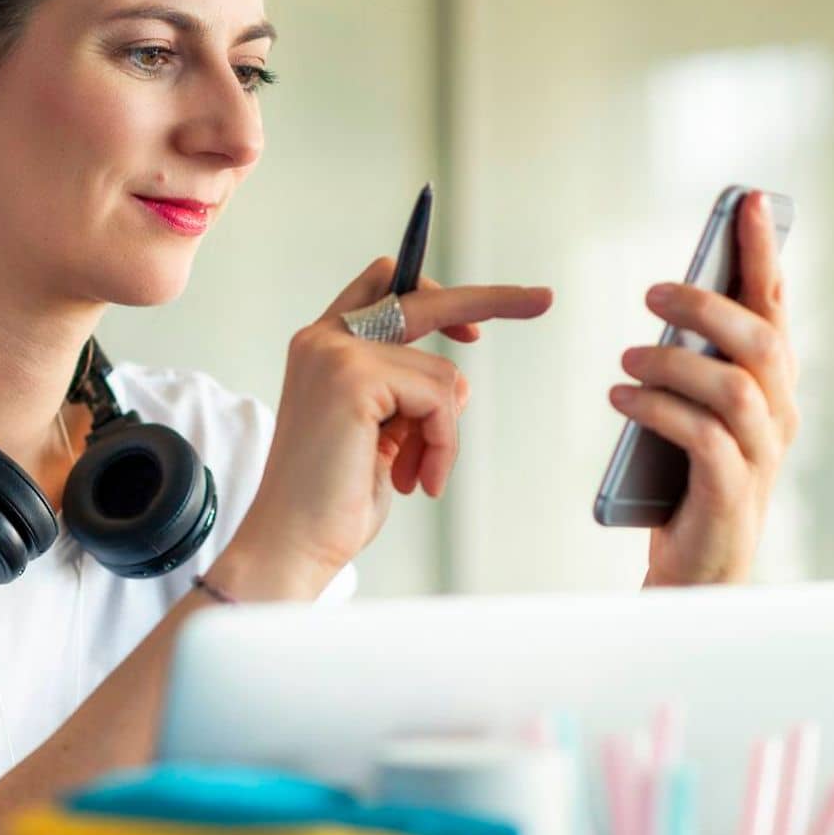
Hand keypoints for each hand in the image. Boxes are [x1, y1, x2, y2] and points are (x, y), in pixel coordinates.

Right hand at [216, 257, 552, 597]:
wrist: (292, 543)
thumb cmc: (330, 502)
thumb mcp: (382, 439)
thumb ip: (408, 399)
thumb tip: (459, 385)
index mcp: (322, 351)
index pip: (383, 290)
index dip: (433, 294)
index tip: (476, 323)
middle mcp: (323, 340)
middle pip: (422, 297)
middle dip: (490, 299)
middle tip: (541, 299)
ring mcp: (336, 353)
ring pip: (442, 374)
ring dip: (443, 434)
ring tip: (417, 475)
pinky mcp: (354, 375)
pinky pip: (439, 397)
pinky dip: (441, 443)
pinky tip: (416, 477)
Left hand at [611, 191, 798, 587]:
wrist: (698, 570)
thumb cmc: (691, 482)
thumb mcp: (695, 410)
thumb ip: (694, 364)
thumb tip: (668, 303)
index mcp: (773, 387)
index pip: (775, 308)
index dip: (763, 253)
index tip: (746, 202)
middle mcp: (778, 416)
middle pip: (759, 342)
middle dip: (707, 306)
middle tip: (651, 293)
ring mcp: (760, 457)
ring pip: (735, 389)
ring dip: (675, 364)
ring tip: (625, 360)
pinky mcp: (732, 494)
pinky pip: (705, 440)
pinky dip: (660, 412)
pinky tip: (621, 399)